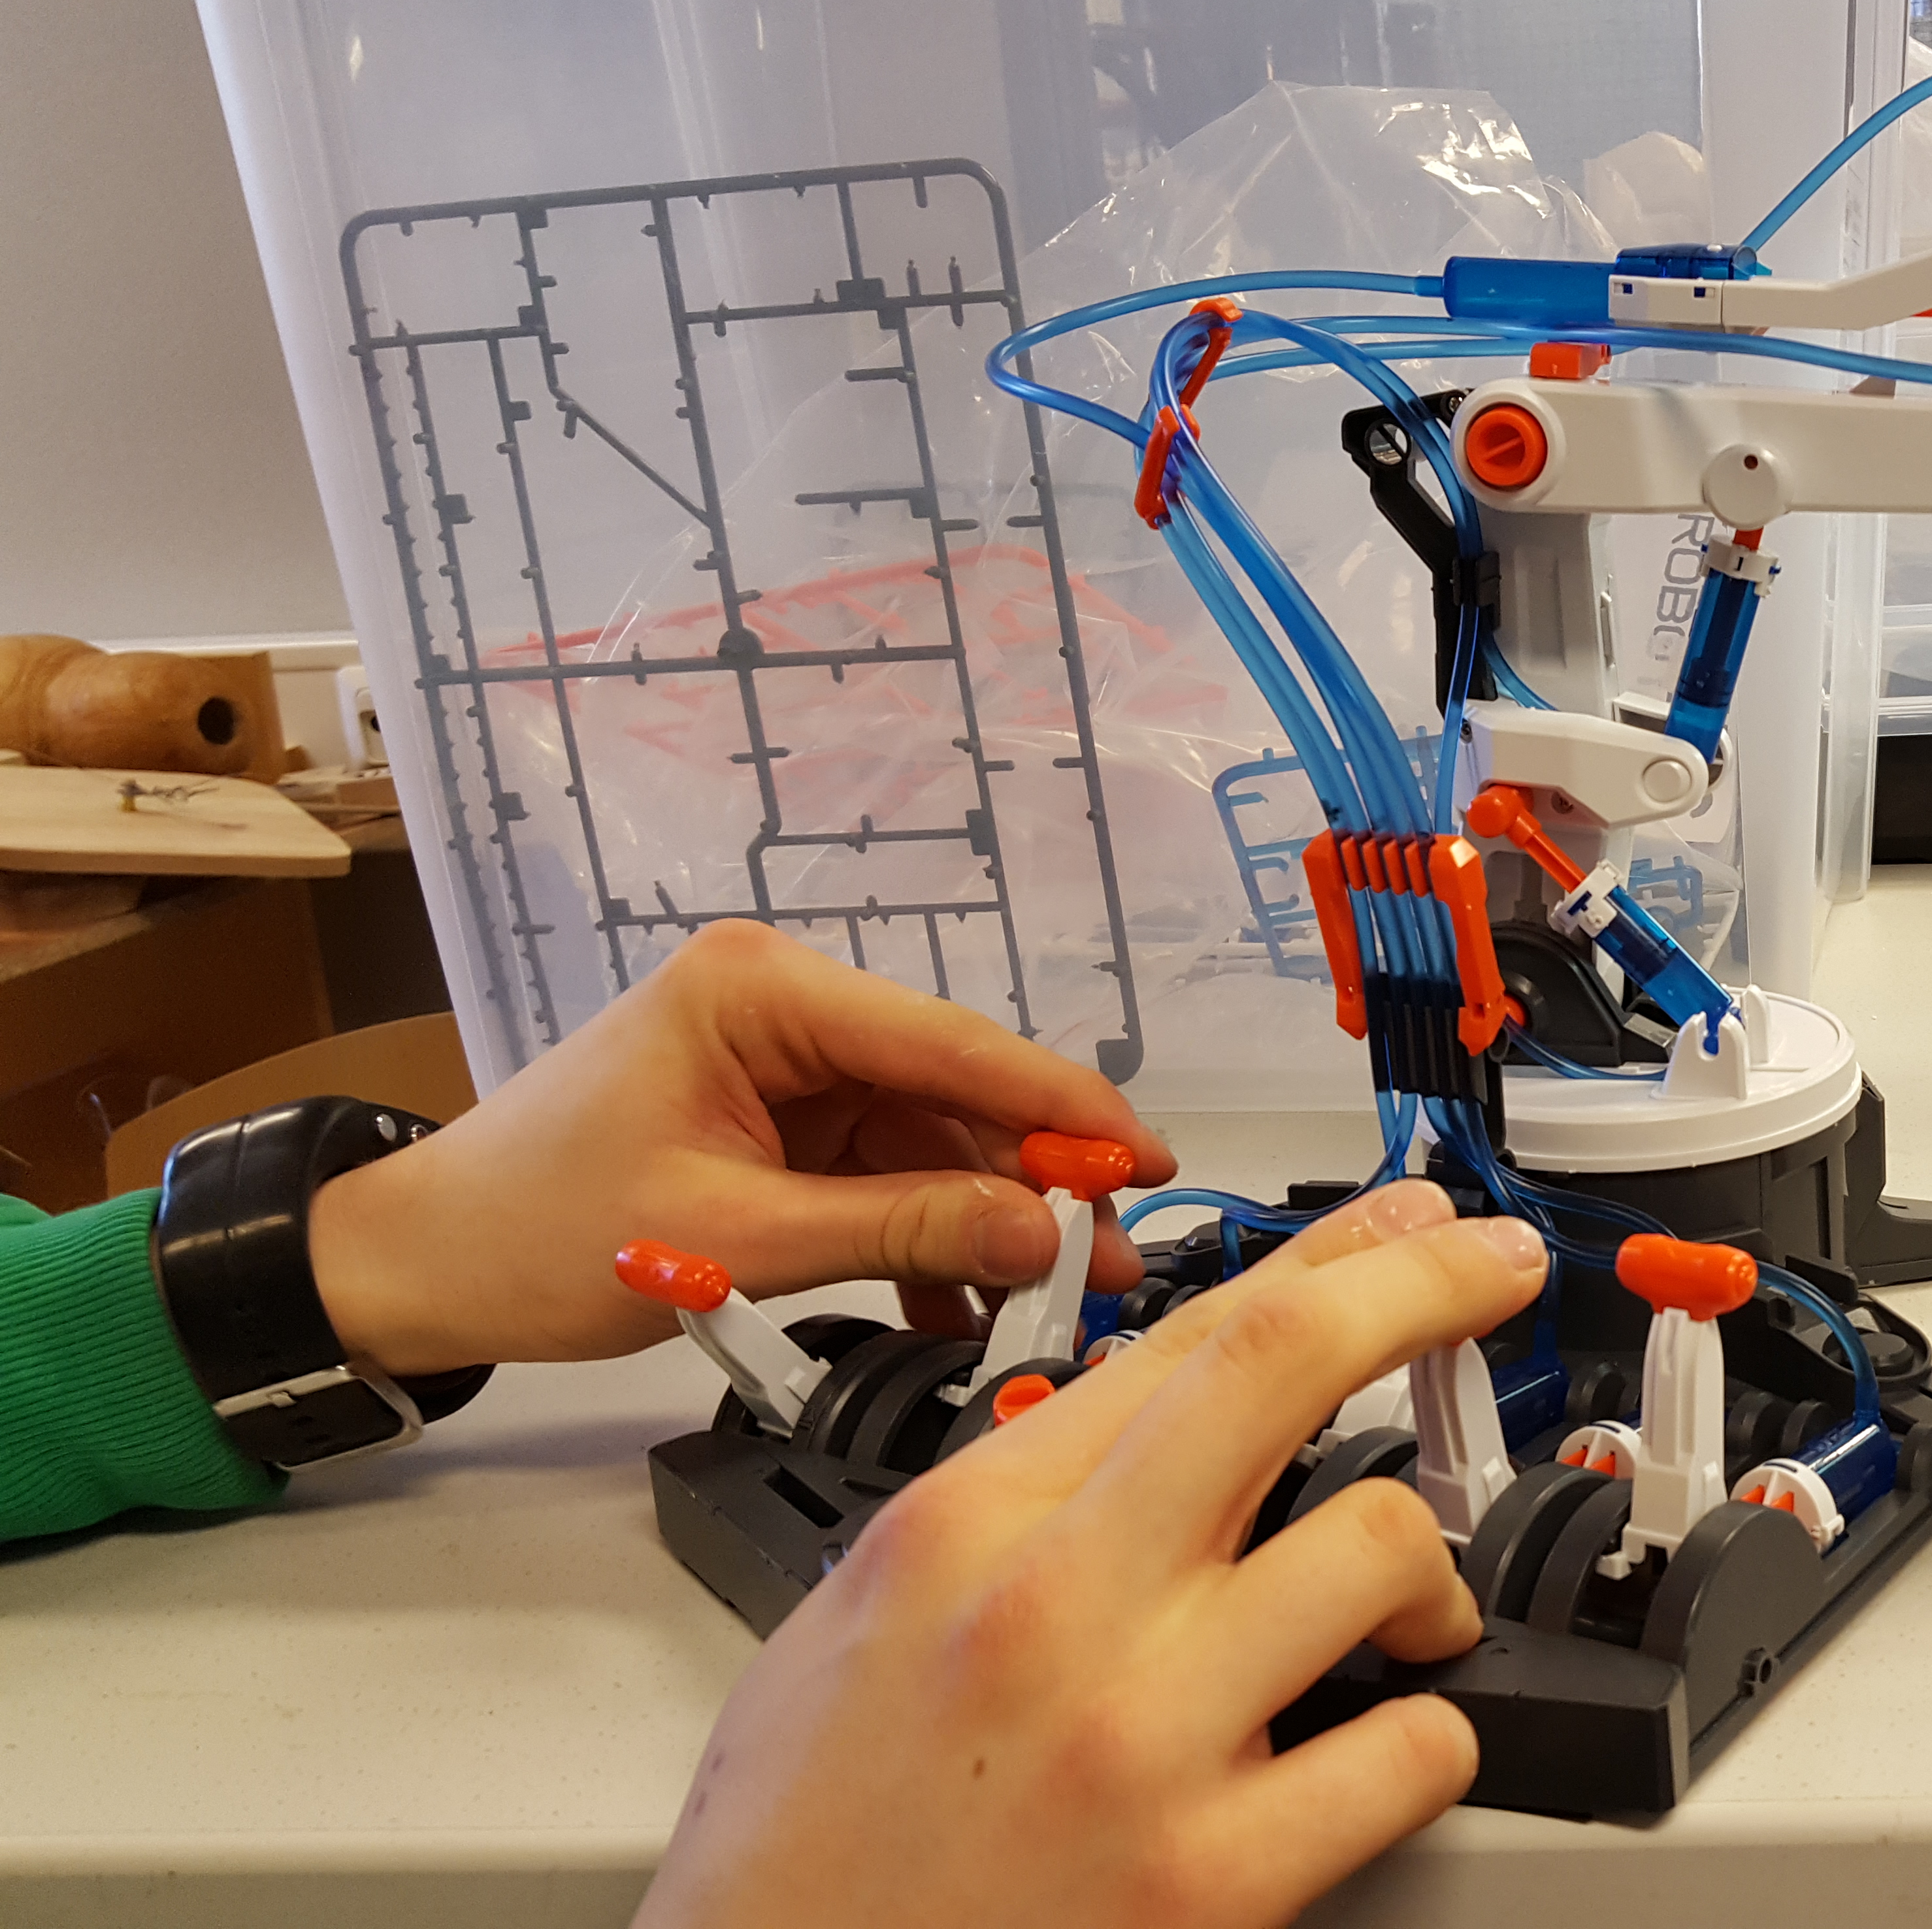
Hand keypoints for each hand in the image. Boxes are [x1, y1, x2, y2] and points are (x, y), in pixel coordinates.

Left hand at [309, 920, 1172, 1374]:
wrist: (419, 1265)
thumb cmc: (531, 1233)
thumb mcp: (731, 1240)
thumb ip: (899, 1232)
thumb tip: (1040, 1233)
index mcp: (761, 990)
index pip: (950, 1041)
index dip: (1061, 1106)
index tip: (1144, 1160)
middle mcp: (783, 1005)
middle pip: (953, 1091)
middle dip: (1031, 1183)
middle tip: (1109, 1264)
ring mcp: (783, 1064)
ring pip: (930, 1141)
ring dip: (985, 1226)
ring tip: (1053, 1303)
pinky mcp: (779, 1121)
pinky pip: (884, 1176)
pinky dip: (923, 1243)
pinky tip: (966, 1309)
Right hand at [634, 1181, 1543, 1928]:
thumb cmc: (799, 1852)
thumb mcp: (855, 1629)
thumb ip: (1000, 1519)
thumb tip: (1131, 1434)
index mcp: (965, 1530)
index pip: (1184, 1337)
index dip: (1327, 1259)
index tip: (1406, 1226)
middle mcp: (1057, 1609)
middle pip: (1286, 1366)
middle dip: (1424, 1290)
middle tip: (1496, 1273)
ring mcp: (1143, 1738)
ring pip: (1382, 1548)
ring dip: (1429, 1579)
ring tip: (1409, 1625)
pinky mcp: (1214, 1877)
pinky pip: (1409, 1753)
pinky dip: (1426, 1744)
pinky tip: (1382, 1754)